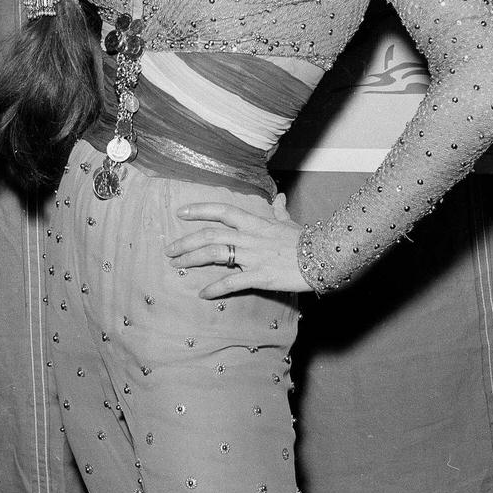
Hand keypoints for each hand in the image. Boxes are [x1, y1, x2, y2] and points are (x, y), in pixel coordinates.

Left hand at [164, 193, 309, 297]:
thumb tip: (278, 198)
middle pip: (210, 235)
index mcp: (255, 222)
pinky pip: (232, 282)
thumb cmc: (305, 240)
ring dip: (192, 259)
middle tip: (169, 250)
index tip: (180, 213)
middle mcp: (249, 237)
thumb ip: (279, 211)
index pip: (222, 211)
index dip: (199, 210)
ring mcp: (253, 256)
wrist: (323, 257)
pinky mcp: (259, 276)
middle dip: (186, 241)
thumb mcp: (289, 222)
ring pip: (215, 254)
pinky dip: (215, 288)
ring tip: (177, 266)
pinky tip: (203, 294)